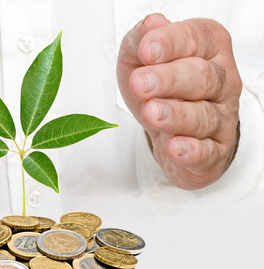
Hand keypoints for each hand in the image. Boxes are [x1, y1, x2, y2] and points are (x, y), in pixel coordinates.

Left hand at [117, 14, 241, 189]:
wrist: (170, 131)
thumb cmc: (159, 88)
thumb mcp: (139, 59)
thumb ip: (142, 40)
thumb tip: (151, 24)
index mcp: (208, 49)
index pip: (196, 38)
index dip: (171, 43)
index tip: (147, 50)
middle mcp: (222, 81)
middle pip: (202, 77)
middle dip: (170, 79)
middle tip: (141, 83)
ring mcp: (222, 118)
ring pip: (203, 116)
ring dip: (176, 115)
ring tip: (152, 113)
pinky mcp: (215, 151)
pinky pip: (207, 152)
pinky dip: (192, 151)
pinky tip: (175, 147)